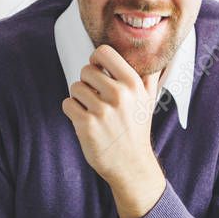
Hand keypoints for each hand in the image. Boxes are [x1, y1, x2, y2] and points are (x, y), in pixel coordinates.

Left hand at [61, 45, 165, 217]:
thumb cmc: (136, 129)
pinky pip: (67, 104)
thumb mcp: (149, 100)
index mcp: (134, 84)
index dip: (96, 60)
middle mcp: (119, 95)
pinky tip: (85, 120)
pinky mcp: (86, 125)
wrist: (131, 164)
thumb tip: (151, 53)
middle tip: (96, 97)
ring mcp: (102, 110)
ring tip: (92, 110)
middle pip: (86, 70)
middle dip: (88, 83)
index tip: (98, 70)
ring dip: (79, 98)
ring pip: (75, 87)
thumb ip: (148, 75)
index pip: (104, 52)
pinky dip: (72, 111)